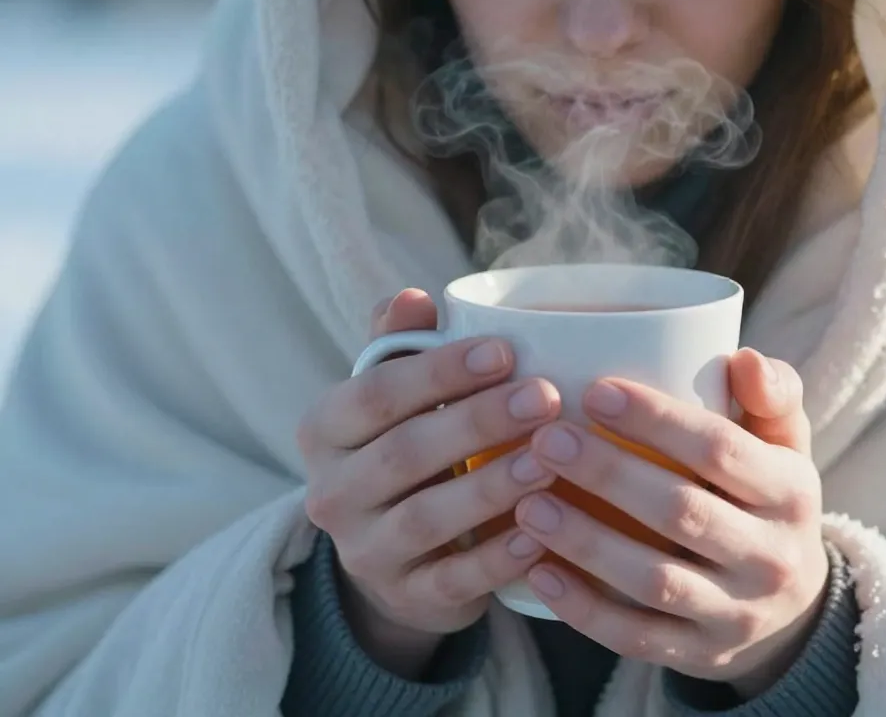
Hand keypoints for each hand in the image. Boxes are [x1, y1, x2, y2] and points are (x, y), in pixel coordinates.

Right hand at [296, 289, 560, 675]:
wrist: (393, 556)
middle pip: (406, 453)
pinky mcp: (407, 597)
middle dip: (478, 421)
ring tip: (550, 459)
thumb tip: (412, 297)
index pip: (377, 393)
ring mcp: (365, 552)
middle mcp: (332, 493)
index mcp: (325, 429)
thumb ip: (401, 345)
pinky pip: (454, 580)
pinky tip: (540, 535)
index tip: (505, 351)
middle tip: (546, 396)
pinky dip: (497, 559)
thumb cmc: (407, 449)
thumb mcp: (394, 397)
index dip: (440, 371)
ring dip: (492, 487)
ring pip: (427, 518)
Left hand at [512, 349, 828, 695]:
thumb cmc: (767, 499)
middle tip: (546, 440)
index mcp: (791, 492)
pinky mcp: (698, 655)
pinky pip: (636, 636)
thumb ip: (771, 394)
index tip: (595, 391)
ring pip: (654, 580)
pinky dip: (584, 609)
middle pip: (682, 512)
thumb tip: (742, 357)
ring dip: (586, 542)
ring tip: (528, 505)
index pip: (721, 450)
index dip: (657, 420)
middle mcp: (770, 557)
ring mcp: (735, 614)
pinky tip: (538, 572)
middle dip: (608, 474)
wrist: (792, 609)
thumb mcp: (786, 445)